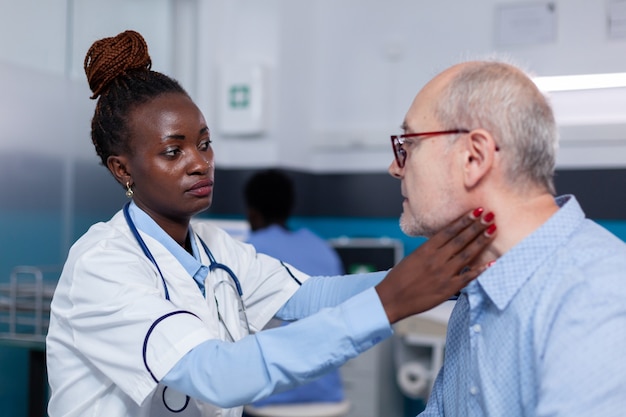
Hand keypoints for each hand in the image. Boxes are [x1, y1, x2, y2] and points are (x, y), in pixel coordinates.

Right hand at [375, 208, 495, 322]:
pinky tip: (492, 262)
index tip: (475, 211)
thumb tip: (443, 242)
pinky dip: (481, 270)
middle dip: (477, 226)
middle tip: (490, 215)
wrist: (391, 299)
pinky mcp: (448, 289)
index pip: (449, 231)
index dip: (464, 220)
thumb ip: (429, 250)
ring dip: (481, 241)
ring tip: (493, 230)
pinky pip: (468, 277)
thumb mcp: (412, 258)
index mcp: (425, 250)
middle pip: (461, 239)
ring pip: (467, 254)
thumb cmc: (398, 278)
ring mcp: (443, 274)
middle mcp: (436, 259)